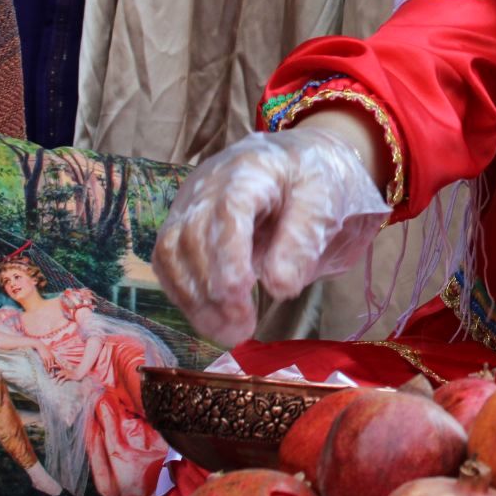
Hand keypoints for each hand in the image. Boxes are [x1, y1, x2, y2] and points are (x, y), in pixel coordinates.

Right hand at [33, 346, 63, 379]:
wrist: (42, 347)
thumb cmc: (46, 350)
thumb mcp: (50, 354)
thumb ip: (52, 357)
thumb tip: (53, 361)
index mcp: (54, 357)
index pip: (58, 362)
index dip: (60, 366)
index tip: (63, 369)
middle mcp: (52, 357)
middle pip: (54, 365)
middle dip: (55, 369)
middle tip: (56, 373)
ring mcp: (48, 358)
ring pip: (49, 365)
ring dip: (50, 370)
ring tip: (50, 374)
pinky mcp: (44, 358)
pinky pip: (45, 364)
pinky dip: (46, 367)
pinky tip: (46, 370)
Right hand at [153, 126, 388, 345]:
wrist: (306, 161)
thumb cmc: (319, 179)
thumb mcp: (325, 202)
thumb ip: (303, 241)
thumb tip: (279, 287)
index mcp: (250, 170)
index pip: (227, 211)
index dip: (228, 257)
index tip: (242, 296)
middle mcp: (208, 184)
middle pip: (192, 236)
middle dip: (212, 289)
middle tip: (240, 331)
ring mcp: (191, 203)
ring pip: (172, 252)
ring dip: (194, 299)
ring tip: (227, 334)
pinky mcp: (184, 224)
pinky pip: (170, 260)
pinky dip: (185, 294)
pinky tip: (210, 319)